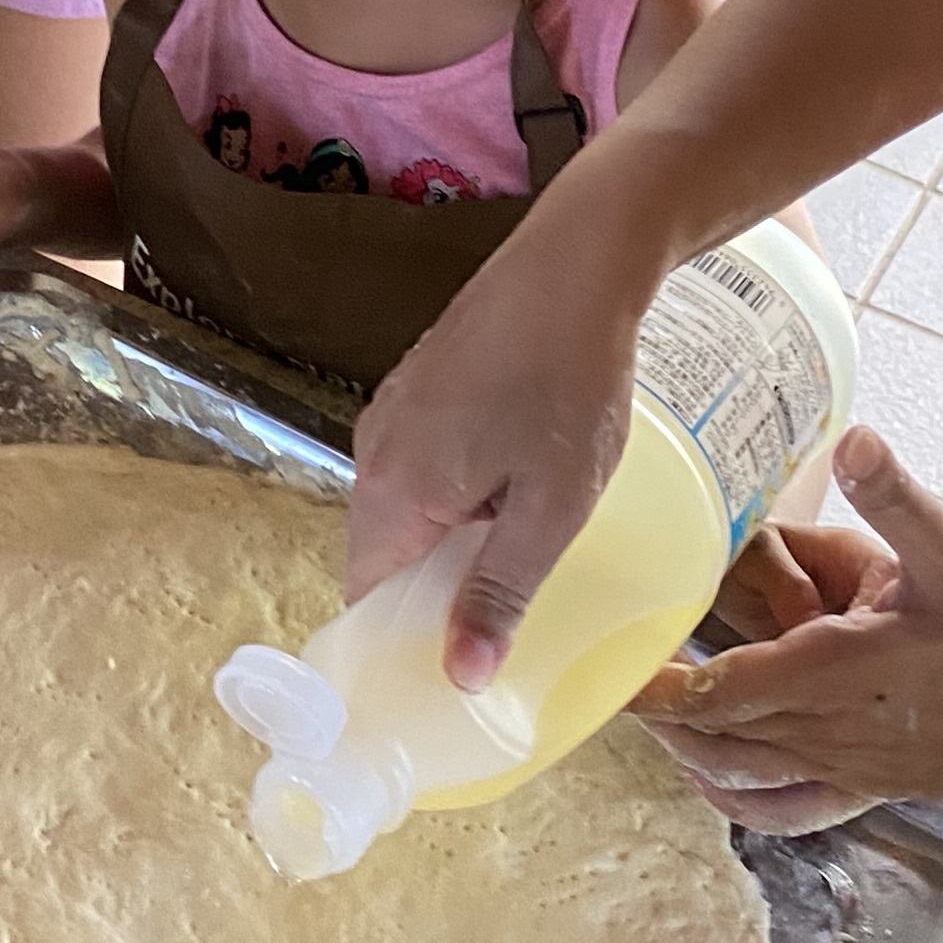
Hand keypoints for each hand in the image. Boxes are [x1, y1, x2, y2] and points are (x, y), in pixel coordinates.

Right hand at [347, 207, 659, 686]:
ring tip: (521, 555)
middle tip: (501, 625)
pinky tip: (519, 486)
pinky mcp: (424, 382)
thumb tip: (460, 680)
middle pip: (385, 554)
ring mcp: (397, 409)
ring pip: (408, 506)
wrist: (577, 262)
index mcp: (392, 491)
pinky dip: (458, 492)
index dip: (399, 647)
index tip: (445, 680)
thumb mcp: (550, 509)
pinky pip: (425, 463)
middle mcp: (375, 451)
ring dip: (453, 540)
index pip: (365, 600)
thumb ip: (499, 593)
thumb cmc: (568, 386)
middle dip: (434, 594)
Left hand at [635, 427, 942, 836]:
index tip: (610, 675)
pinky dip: (739, 797)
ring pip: (742, 771)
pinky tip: (716, 780)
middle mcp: (827, 730)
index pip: (722, 690)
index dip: (660, 688)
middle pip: (717, 733)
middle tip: (612, 680)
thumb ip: (899, 501)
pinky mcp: (868, 786)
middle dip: (661, 712)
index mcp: (834, 674)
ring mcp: (846, 767)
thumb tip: (855, 440)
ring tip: (654, 717)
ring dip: (691, 748)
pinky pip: (786, 805)